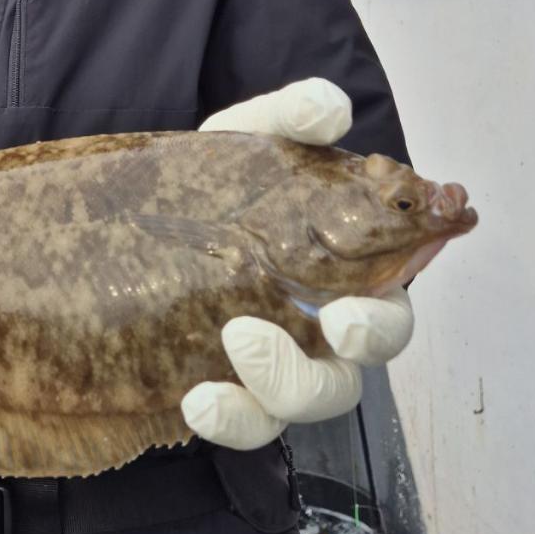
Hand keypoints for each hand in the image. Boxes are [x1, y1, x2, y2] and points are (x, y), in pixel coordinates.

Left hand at [183, 78, 414, 449]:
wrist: (147, 204)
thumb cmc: (225, 176)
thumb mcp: (252, 134)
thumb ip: (294, 115)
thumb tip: (329, 109)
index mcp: (346, 274)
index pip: (387, 311)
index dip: (378, 324)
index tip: (344, 318)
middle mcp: (318, 331)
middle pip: (347, 375)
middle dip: (320, 368)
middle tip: (276, 333)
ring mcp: (270, 364)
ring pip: (297, 406)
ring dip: (269, 392)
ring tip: (230, 345)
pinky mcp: (222, 385)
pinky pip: (242, 424)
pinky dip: (227, 420)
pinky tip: (197, 400)